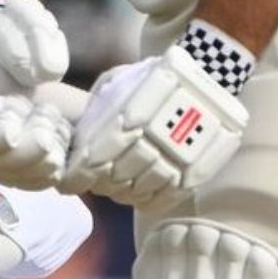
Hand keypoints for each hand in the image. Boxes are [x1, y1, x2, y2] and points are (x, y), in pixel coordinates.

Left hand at [61, 42, 248, 209]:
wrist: (208, 78)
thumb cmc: (156, 76)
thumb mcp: (121, 77)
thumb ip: (100, 98)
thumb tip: (83, 120)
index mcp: (130, 116)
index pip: (95, 161)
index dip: (78, 176)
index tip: (69, 181)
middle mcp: (152, 140)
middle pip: (115, 178)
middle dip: (99, 183)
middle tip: (93, 180)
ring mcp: (176, 159)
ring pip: (138, 191)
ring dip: (121, 193)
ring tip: (114, 186)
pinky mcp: (194, 174)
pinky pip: (165, 198)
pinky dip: (147, 202)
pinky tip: (138, 196)